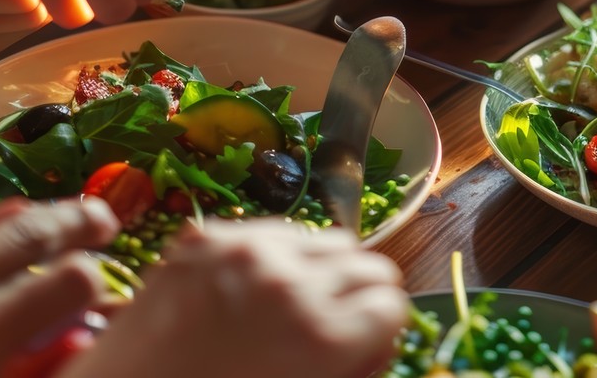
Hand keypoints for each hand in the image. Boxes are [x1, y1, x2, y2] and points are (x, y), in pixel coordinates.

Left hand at [0, 197, 118, 377]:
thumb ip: (46, 365)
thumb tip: (91, 331)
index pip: (70, 280)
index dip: (98, 284)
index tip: (103, 296)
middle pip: (37, 232)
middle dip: (81, 224)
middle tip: (109, 224)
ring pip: (4, 217)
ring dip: (46, 215)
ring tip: (76, 219)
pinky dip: (8, 219)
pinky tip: (28, 224)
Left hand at [60, 222, 407, 377]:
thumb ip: (344, 365)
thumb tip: (371, 341)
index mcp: (318, 335)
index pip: (392, 304)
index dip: (379, 331)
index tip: (361, 348)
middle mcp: (288, 280)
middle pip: (369, 262)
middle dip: (359, 297)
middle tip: (333, 327)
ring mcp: (243, 251)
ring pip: (323, 238)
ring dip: (319, 270)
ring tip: (289, 306)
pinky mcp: (204, 239)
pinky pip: (269, 231)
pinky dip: (273, 256)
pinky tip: (248, 292)